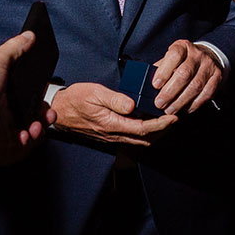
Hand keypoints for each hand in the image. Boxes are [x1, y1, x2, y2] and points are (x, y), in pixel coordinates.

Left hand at [0, 30, 55, 168]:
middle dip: (46, 114)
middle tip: (46, 114)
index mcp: (6, 95)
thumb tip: (30, 35)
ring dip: (40, 128)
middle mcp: (7, 114)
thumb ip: (15, 47)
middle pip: (36, 116)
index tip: (45, 96)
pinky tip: (24, 135)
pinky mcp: (7, 149)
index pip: (30, 97)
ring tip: (35, 126)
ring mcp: (7, 132)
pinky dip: (31, 142)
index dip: (41, 97)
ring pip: (35, 132)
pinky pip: (27, 148)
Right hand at [49, 81, 176, 146]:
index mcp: (112, 124)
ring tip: (166, 121)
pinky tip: (148, 122)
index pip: (143, 128)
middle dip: (163, 131)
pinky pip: (131, 138)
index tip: (173, 117)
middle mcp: (113, 134)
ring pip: (139, 141)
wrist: (59, 112)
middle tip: (175, 119)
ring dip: (155, 133)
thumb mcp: (94, 93)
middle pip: (145, 139)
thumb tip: (132, 105)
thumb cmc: (75, 100)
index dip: (161, 125)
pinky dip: (144, 133)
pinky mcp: (109, 136)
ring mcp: (111, 137)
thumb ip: (114, 100)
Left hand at [150, 39, 221, 114]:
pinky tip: (185, 109)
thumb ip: (161, 69)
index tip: (155, 85)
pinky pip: (206, 93)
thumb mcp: (171, 59)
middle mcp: (197, 54)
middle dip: (170, 91)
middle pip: (184, 74)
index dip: (164, 71)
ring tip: (170, 110)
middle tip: (160, 103)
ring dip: (181, 101)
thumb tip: (147, 84)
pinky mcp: (217, 77)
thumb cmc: (183, 61)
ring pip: (195, 86)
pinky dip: (194, 104)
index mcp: (183, 47)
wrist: (207, 57)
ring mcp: (209, 65)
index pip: (174, 56)